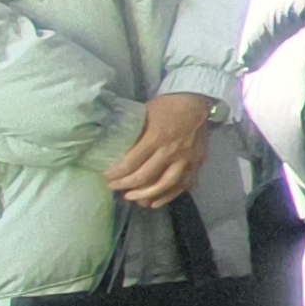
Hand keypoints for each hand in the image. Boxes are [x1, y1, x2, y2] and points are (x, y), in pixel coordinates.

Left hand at [101, 92, 215, 207]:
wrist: (197, 103)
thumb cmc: (167, 107)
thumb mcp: (145, 114)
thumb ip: (134, 132)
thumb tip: (115, 146)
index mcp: (156, 137)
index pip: (131, 162)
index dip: (116, 173)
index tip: (107, 177)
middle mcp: (171, 151)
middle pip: (146, 176)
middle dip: (126, 185)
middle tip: (114, 187)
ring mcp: (186, 159)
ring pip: (165, 184)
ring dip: (146, 195)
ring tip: (133, 199)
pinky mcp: (197, 163)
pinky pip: (183, 185)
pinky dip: (169, 196)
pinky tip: (155, 203)